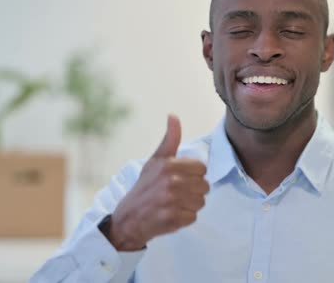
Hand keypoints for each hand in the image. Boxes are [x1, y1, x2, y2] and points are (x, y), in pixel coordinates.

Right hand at [106, 114, 209, 250]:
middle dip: (193, 191)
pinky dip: (184, 218)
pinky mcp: (173, 219)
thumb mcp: (155, 160)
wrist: (128, 218)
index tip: (179, 179)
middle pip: (205, 186)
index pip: (202, 168)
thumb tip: (173, 115)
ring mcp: (172, 201)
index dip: (193, 175)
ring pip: (201, 202)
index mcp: (169, 165)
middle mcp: (171, 182)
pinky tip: (171, 214)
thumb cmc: (145, 187)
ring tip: (173, 204)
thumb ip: (170, 139)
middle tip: (175, 193)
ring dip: (190, 205)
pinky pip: (193, 216)